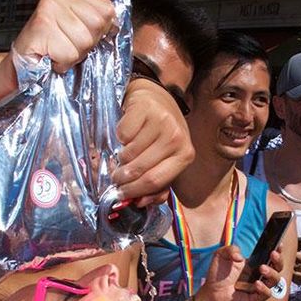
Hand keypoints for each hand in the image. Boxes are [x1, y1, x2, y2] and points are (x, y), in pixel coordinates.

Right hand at [10, 0, 121, 74]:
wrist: (21, 66)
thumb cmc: (50, 48)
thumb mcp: (81, 28)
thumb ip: (100, 11)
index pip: (106, 10)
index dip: (100, 31)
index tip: (83, 37)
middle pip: (97, 26)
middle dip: (87, 44)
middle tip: (69, 45)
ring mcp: (48, 10)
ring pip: (84, 41)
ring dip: (73, 56)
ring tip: (59, 51)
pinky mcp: (41, 27)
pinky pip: (69, 53)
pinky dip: (63, 62)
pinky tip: (52, 57)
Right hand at [111, 78, 193, 205]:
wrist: (157, 98)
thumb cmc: (161, 134)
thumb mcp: (167, 159)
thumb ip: (158, 184)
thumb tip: (141, 202)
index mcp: (185, 155)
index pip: (156, 181)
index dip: (136, 191)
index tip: (122, 195)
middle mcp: (176, 137)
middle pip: (141, 170)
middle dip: (123, 179)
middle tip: (115, 179)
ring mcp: (161, 122)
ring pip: (128, 154)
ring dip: (120, 159)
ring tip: (123, 155)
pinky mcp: (144, 109)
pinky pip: (122, 136)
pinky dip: (119, 139)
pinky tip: (127, 135)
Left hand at [195, 246, 281, 300]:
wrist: (210, 292)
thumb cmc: (217, 274)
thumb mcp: (221, 255)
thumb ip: (231, 249)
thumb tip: (240, 258)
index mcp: (254, 264)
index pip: (270, 257)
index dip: (278, 251)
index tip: (278, 244)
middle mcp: (259, 275)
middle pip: (278, 268)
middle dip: (279, 260)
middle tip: (273, 254)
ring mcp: (258, 287)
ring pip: (275, 281)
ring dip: (272, 273)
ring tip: (262, 268)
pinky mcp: (255, 298)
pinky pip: (267, 294)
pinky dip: (264, 288)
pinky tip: (256, 283)